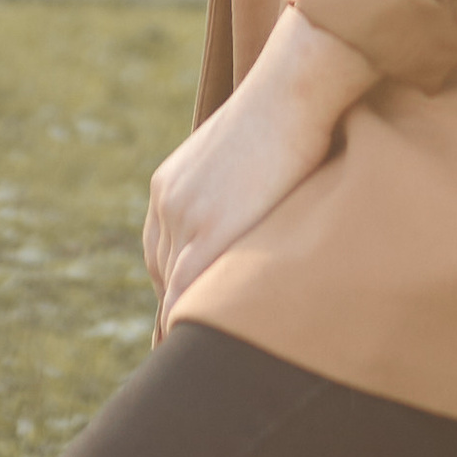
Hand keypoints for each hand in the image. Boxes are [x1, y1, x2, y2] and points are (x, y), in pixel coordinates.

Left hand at [143, 8, 372, 323]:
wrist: (294, 89)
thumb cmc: (290, 112)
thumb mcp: (249, 153)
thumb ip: (239, 187)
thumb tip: (263, 203)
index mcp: (170, 184)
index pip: (162, 252)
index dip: (178, 287)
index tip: (190, 317)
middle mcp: (166, 202)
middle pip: (162, 276)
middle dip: (177, 311)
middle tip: (191, 353)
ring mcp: (183, 218)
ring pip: (171, 291)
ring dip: (183, 324)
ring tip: (199, 366)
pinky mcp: (208, 233)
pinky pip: (184, 295)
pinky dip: (185, 324)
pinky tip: (198, 350)